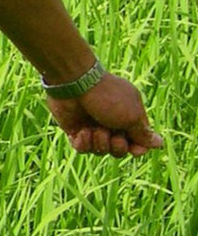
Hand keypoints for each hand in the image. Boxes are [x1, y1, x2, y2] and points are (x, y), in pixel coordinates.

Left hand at [46, 72, 163, 157]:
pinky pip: (82, 149)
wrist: (75, 84)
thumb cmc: (108, 98)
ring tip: (95, 128)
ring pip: (100, 151)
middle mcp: (111, 124)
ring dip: (100, 142)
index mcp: (129, 118)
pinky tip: (82, 131)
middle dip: (118, 147)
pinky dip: (83, 143)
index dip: (137, 150)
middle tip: (113, 135)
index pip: (138, 143)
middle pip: (119, 150)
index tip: (134, 150)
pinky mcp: (75, 130)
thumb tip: (159, 143)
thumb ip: (143, 133)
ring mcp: (92, 127)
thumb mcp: (132, 116)